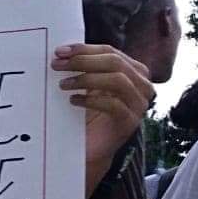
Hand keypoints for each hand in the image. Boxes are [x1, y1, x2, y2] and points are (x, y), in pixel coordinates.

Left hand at [54, 44, 154, 167]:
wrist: (91, 149)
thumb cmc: (87, 114)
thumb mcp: (87, 86)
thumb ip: (84, 68)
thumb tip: (61, 51)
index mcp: (133, 71)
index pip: (110, 52)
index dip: (84, 49)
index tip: (59, 51)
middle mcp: (141, 86)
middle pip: (114, 63)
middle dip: (82, 61)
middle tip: (56, 65)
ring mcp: (138, 105)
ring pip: (117, 80)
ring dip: (86, 79)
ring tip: (63, 84)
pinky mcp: (130, 122)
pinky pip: (114, 104)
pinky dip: (91, 100)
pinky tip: (73, 101)